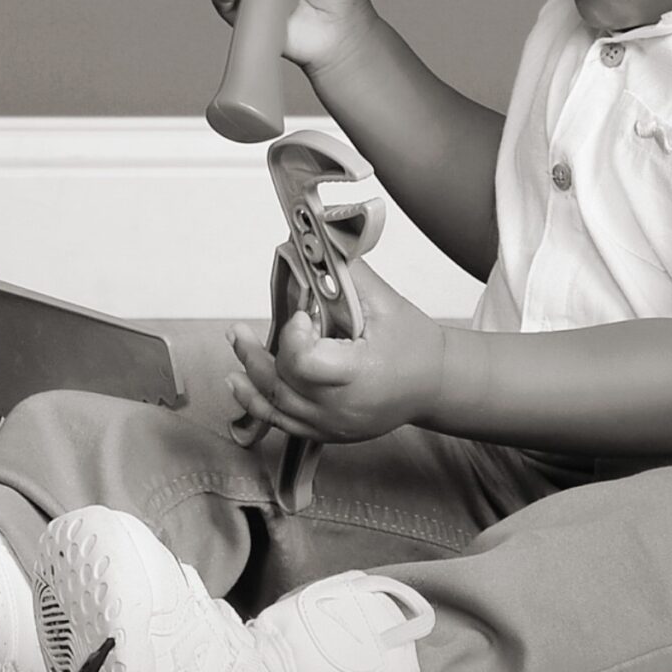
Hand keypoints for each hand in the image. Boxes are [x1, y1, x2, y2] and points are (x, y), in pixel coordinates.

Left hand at [225, 259, 442, 445]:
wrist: (434, 384)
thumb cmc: (414, 347)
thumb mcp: (385, 302)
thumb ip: (345, 272)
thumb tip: (315, 241)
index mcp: (359, 374)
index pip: (304, 363)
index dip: (294, 336)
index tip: (302, 316)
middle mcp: (343, 407)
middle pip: (283, 383)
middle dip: (257, 353)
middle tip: (241, 329)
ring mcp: (334, 424)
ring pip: (277, 405)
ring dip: (250, 376)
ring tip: (237, 346)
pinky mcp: (328, 431)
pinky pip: (284, 423)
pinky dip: (258, 404)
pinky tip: (241, 385)